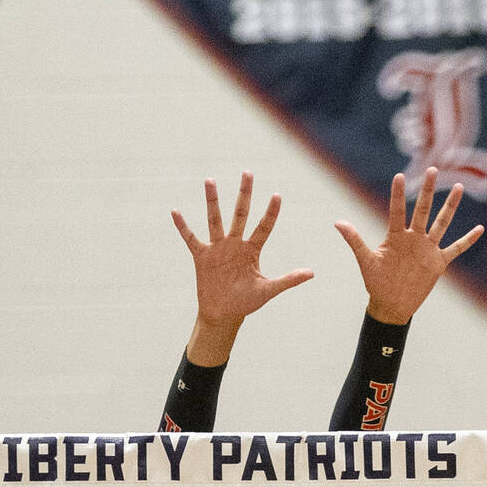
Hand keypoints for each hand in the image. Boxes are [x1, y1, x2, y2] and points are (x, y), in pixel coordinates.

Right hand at [172, 172, 312, 362]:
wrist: (224, 314)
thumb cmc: (247, 302)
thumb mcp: (268, 290)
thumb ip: (288, 280)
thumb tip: (312, 273)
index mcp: (252, 250)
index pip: (264, 226)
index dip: (271, 212)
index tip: (277, 195)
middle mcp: (235, 244)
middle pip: (241, 213)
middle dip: (245, 194)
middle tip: (248, 173)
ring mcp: (218, 248)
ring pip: (215, 219)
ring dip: (212, 200)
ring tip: (210, 180)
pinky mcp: (201, 256)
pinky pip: (191, 238)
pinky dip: (182, 226)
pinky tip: (175, 211)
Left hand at [335, 168, 483, 324]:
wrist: (392, 304)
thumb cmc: (376, 282)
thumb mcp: (366, 261)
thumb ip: (355, 241)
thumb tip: (338, 222)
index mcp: (395, 236)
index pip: (397, 211)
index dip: (398, 195)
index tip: (399, 176)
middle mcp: (414, 238)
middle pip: (422, 210)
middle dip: (427, 190)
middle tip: (432, 169)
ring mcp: (428, 249)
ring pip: (441, 223)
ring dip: (449, 206)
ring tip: (458, 187)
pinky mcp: (438, 262)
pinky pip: (456, 249)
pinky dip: (467, 240)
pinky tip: (479, 229)